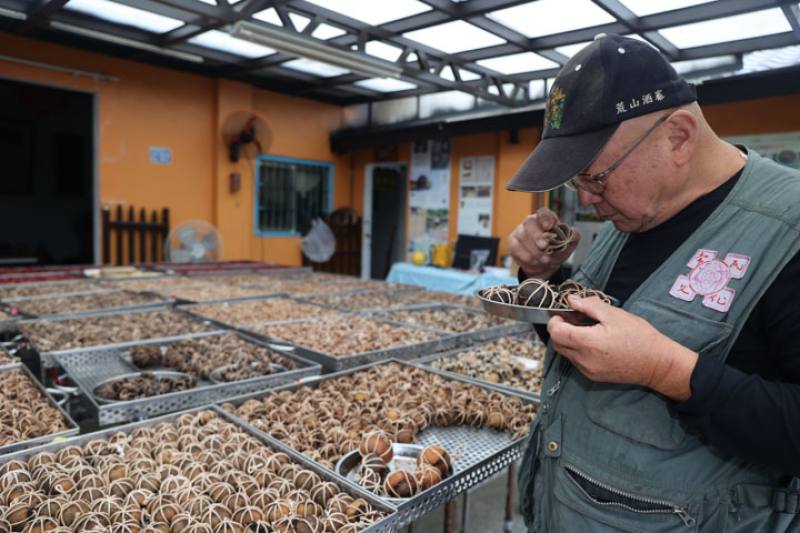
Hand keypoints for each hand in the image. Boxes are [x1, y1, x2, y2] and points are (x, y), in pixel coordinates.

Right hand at [508, 207, 579, 279]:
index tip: (549, 227)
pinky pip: (515, 248)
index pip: (543, 213)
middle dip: (537, 236)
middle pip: (529, 223)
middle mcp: (531, 222)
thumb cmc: (556, 251)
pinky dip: (526, 257)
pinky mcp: (512, 243)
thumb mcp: (568, 245)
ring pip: (522, 237)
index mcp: (545, 219)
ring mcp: (519, 231)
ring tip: (545, 260)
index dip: (545, 219)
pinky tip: (534, 262)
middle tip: (544, 247)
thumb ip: (573, 237)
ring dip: (534, 251)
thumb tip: (573, 232)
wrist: (545, 266)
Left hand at [547, 296, 697, 400]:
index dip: (555, 320)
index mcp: (588, 342)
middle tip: (574, 319)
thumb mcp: (614, 314)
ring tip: (586, 330)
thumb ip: (588, 305)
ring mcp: (587, 370)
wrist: (657, 364)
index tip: (564, 313)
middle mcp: (584, 359)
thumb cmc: (639, 336)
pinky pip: (576, 361)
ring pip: (565, 353)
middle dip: (560, 330)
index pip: (556, 332)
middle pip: (557, 343)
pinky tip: (593, 342)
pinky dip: (577, 350)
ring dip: (568, 340)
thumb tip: (571, 299)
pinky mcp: (593, 376)